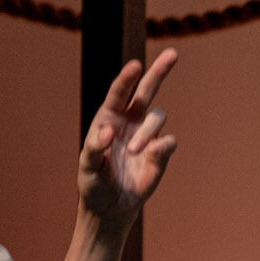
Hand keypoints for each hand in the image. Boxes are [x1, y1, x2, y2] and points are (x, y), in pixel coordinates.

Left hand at [79, 50, 178, 223]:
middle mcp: (130, 121)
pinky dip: (161, 146)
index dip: (127, 78)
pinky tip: (150, 155)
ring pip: (157, 116)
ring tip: (134, 151)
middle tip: (172, 53)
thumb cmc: (93, 183)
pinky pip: (169, 141)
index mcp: (108, 118)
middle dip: (159, 71)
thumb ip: (94, 148)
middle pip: (147, 89)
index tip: (135, 65)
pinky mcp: (161, 153)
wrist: (110, 207)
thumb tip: (107, 131)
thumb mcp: (87, 166)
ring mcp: (147, 135)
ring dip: (147, 131)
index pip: (118, 92)